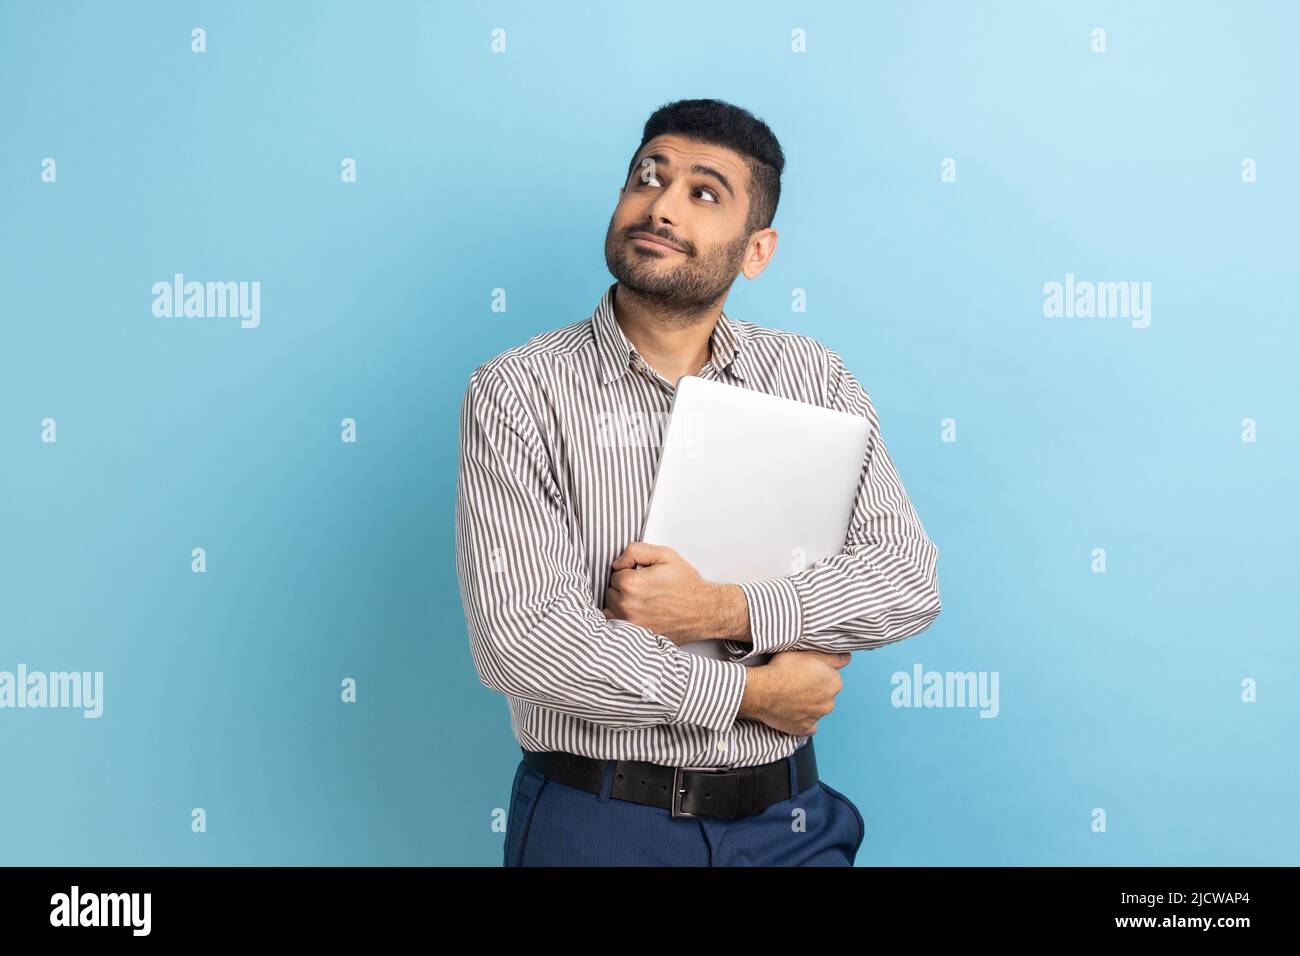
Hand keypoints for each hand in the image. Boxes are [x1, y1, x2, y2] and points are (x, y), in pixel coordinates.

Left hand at [602, 542, 736, 645]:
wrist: (704, 610)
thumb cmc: (686, 584)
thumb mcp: (665, 555)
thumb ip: (635, 551)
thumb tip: (617, 563)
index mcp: (632, 584)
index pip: (615, 573)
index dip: (628, 571)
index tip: (642, 574)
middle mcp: (628, 606)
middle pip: (611, 591)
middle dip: (623, 587)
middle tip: (644, 587)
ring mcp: (631, 623)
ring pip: (611, 608)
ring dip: (621, 602)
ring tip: (641, 600)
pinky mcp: (636, 635)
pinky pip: (616, 625)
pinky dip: (622, 618)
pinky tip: (637, 613)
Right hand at [738, 649, 851, 735]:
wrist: (763, 689)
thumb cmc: (783, 669)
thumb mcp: (809, 653)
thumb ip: (832, 657)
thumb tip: (847, 658)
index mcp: (834, 683)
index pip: (831, 678)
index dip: (817, 674)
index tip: (805, 672)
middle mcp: (829, 702)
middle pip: (825, 695)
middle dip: (814, 691)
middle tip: (796, 683)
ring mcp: (816, 718)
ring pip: (816, 711)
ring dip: (808, 706)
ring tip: (790, 696)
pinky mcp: (802, 729)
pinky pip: (807, 727)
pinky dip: (802, 721)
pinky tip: (793, 713)